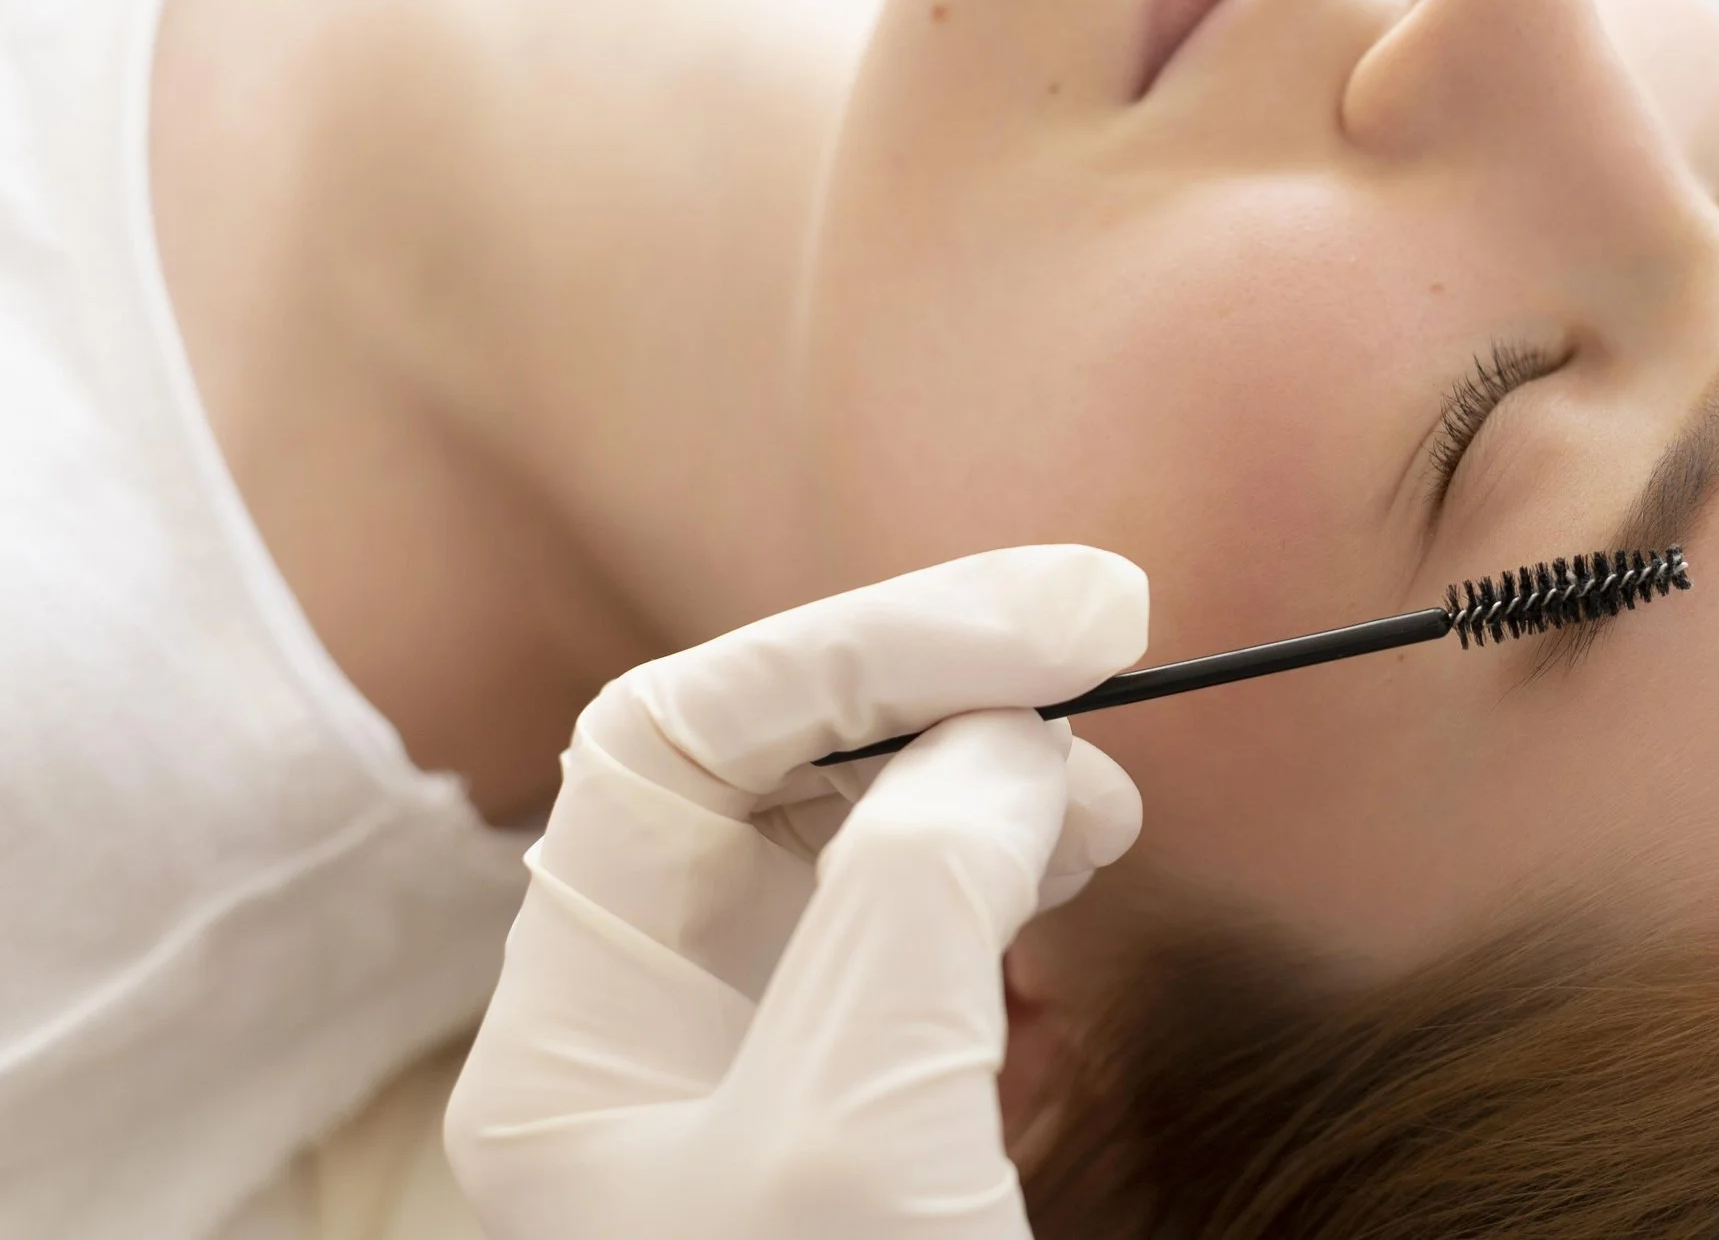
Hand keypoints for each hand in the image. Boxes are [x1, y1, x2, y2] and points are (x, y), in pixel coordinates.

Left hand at [444, 545, 1148, 1239]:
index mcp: (576, 1041)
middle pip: (775, 767)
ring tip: (1104, 800)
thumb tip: (1005, 739)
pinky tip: (1078, 864)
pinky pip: (936, 931)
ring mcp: (774, 1074)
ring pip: (865, 840)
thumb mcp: (851, 1134)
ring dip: (995, 775)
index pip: (674, 735)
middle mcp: (658, 1036)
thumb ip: (909, 897)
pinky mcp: (892, 1113)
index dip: (865, 646)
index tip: (1063, 623)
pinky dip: (1015, 868)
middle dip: (941, 696)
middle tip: (1100, 679)